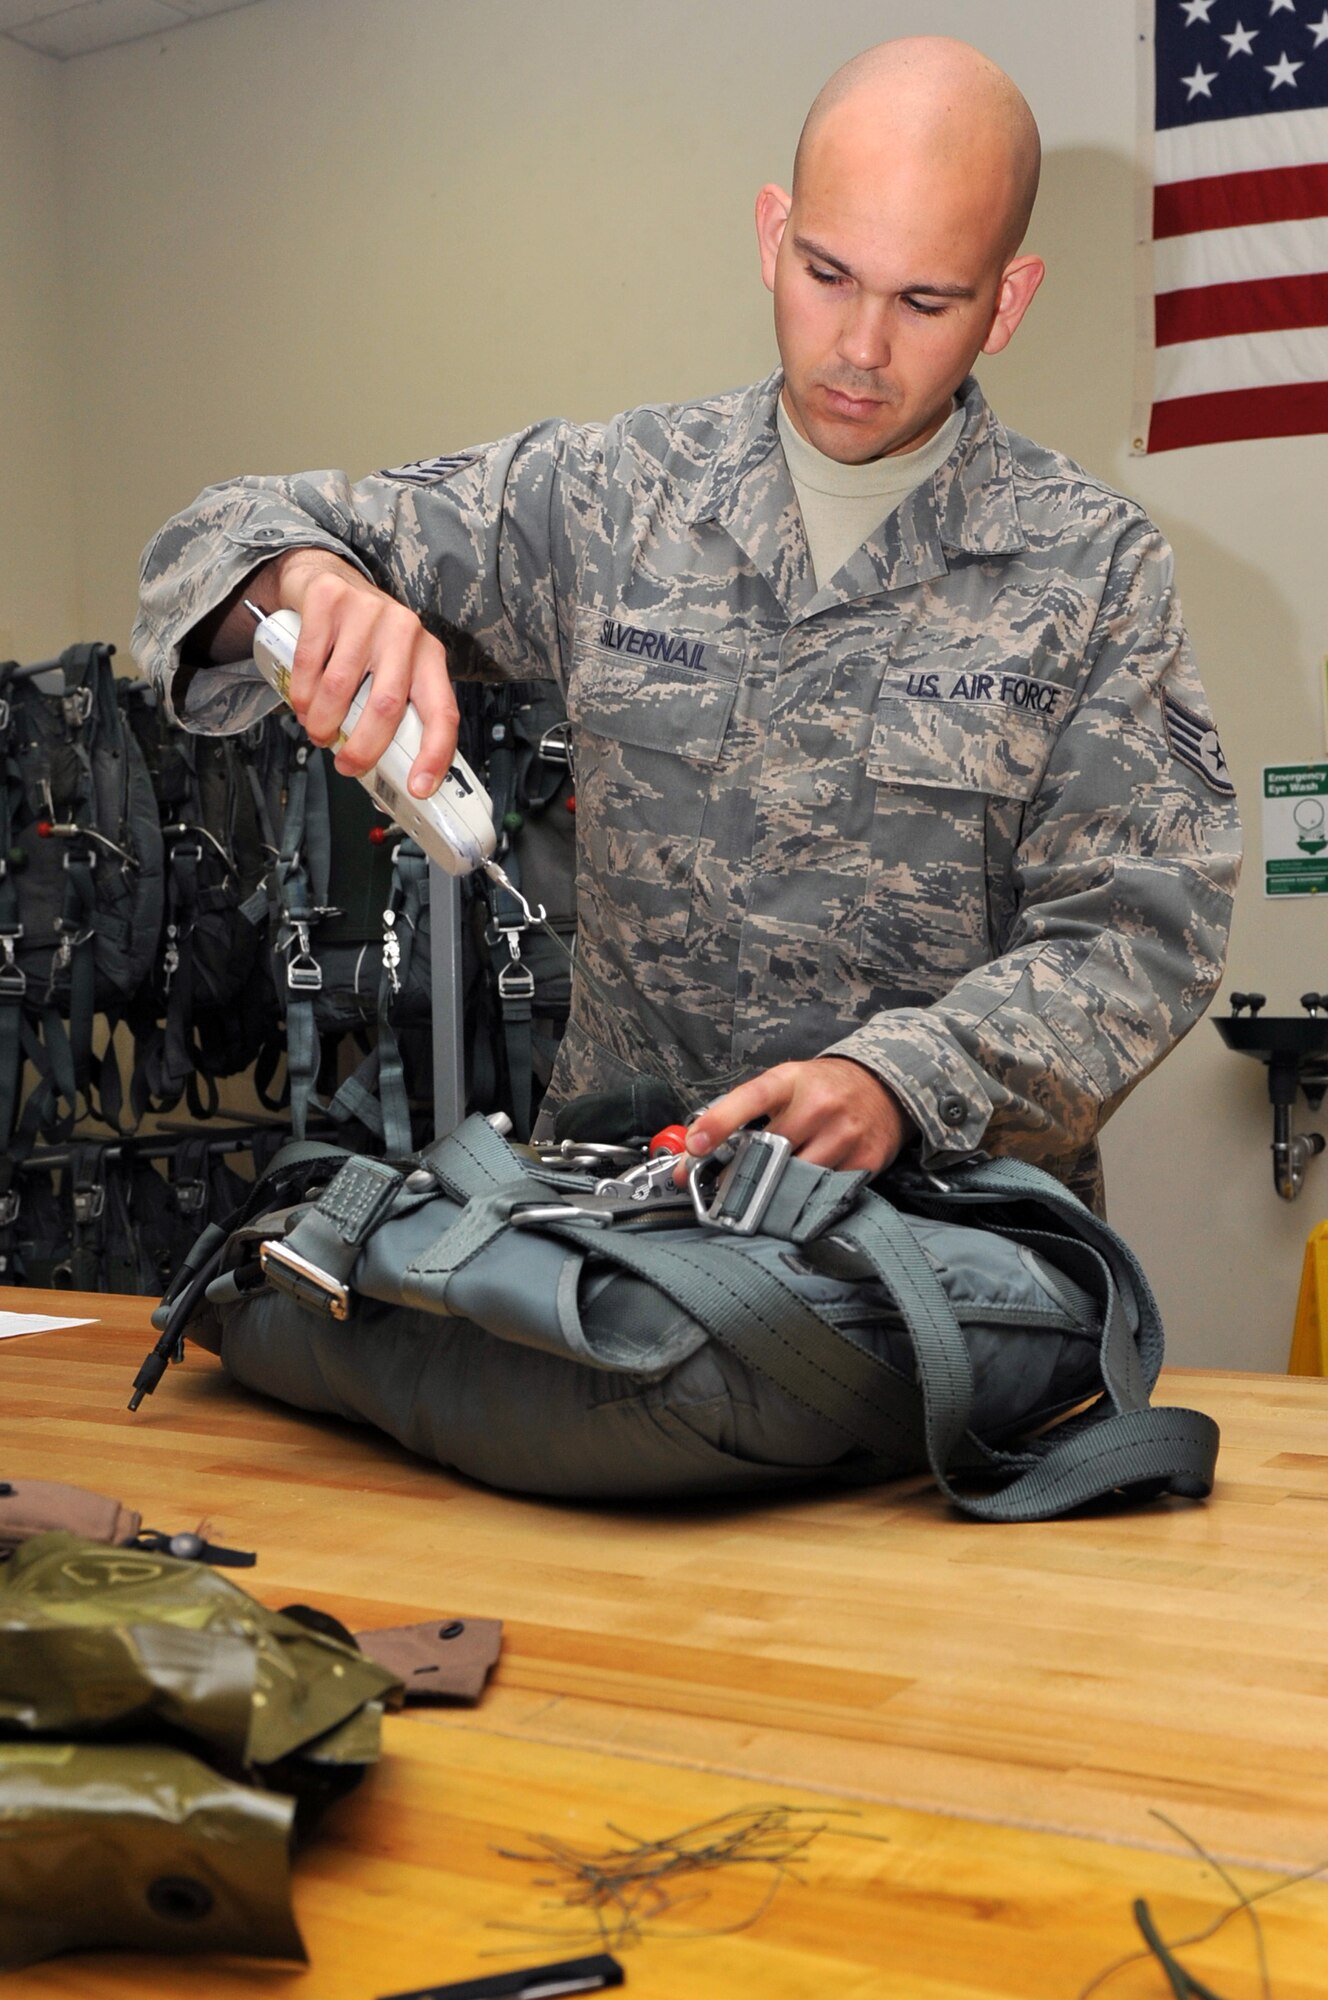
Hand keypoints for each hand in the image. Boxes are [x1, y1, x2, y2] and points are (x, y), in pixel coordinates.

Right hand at [273, 549, 458, 797]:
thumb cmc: (365, 640)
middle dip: (363, 747)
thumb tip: (386, 772)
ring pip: (342, 687)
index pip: (443, 712)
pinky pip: (310, 661)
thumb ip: (395, 711)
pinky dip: (303, 693)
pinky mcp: (330, 601)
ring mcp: (369, 613)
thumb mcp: (392, 671)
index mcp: (429, 657)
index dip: (435, 754)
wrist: (329, 582)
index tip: (420, 787)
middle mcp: (405, 632)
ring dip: (324, 722)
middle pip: (387, 705)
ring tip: (319, 731)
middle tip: (347, 764)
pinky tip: (304, 703)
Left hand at [679, 1057, 914, 1176]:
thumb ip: (743, 1112)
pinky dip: (805, 1197)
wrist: (882, 1087)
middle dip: (741, 1175)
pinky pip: (824, 1191)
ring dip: (772, 1191)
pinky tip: (797, 1194)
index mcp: (791, 1080)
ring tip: (758, 1196)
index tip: (695, 1147)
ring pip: (795, 1178)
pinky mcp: (865, 1160)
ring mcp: (845, 1134)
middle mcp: (819, 1104)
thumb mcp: (784, 1084)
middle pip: (770, 1151)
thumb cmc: (821, 1088)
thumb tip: (694, 1149)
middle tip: (721, 1191)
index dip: (720, 1122)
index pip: (751, 1099)